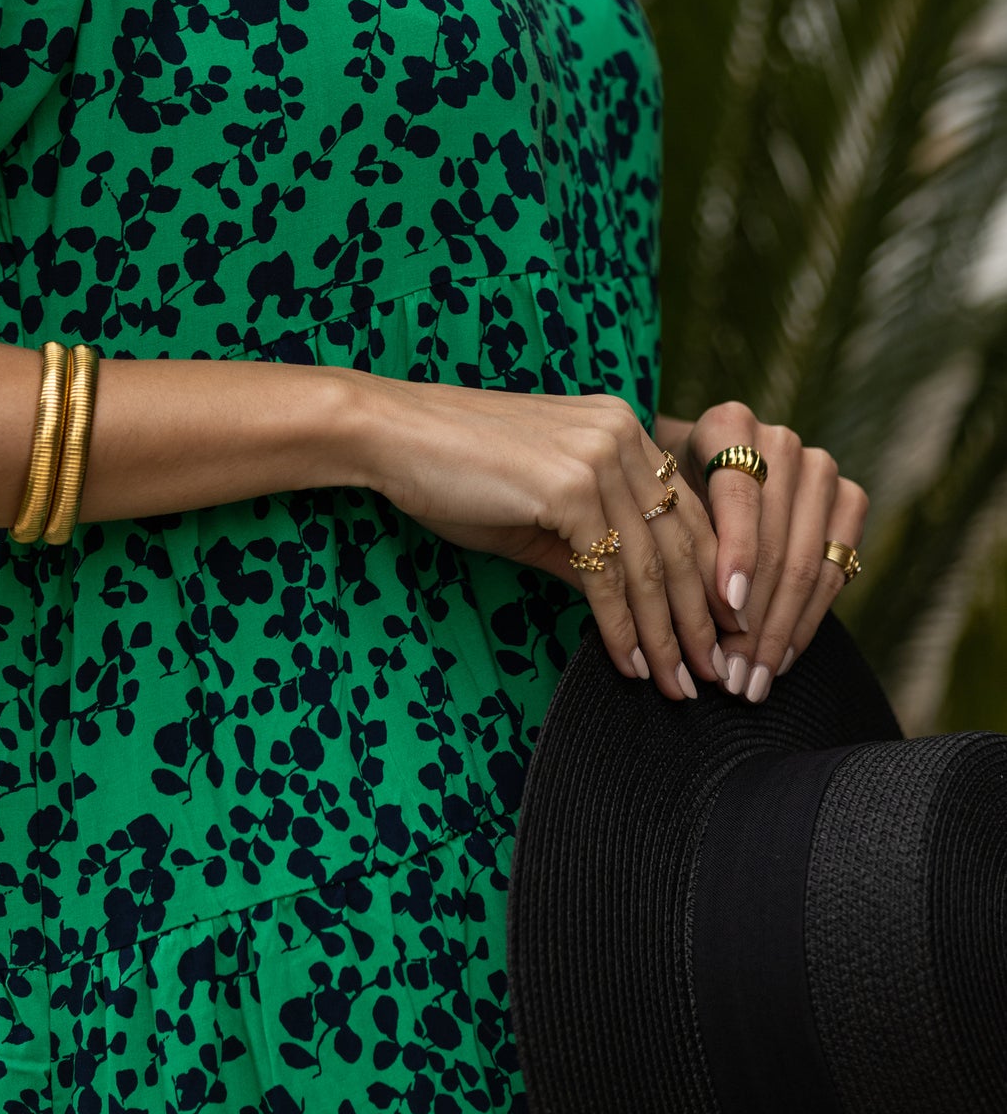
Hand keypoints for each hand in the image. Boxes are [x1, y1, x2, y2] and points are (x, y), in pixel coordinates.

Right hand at [356, 377, 741, 703]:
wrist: (391, 434)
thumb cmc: (457, 470)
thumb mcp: (541, 508)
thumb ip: (592, 548)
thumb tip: (632, 611)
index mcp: (622, 427)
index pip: (687, 513)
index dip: (711, 579)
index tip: (722, 633)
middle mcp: (622, 434)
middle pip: (681, 542)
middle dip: (701, 619)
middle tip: (717, 674)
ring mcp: (597, 458)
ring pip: (650, 566)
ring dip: (667, 636)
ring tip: (680, 685)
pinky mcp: (567, 488)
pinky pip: (607, 575)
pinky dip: (623, 628)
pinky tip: (632, 665)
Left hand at [662, 405, 869, 703]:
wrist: (702, 467)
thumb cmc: (668, 492)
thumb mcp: (660, 503)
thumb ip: (678, 542)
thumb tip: (690, 622)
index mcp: (728, 424)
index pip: (738, 496)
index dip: (736, 556)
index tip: (727, 610)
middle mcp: (780, 440)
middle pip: (777, 541)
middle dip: (752, 617)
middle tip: (729, 674)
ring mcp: (821, 469)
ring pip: (808, 564)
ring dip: (777, 632)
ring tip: (749, 681)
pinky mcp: (850, 499)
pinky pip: (834, 572)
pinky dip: (805, 622)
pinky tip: (778, 660)